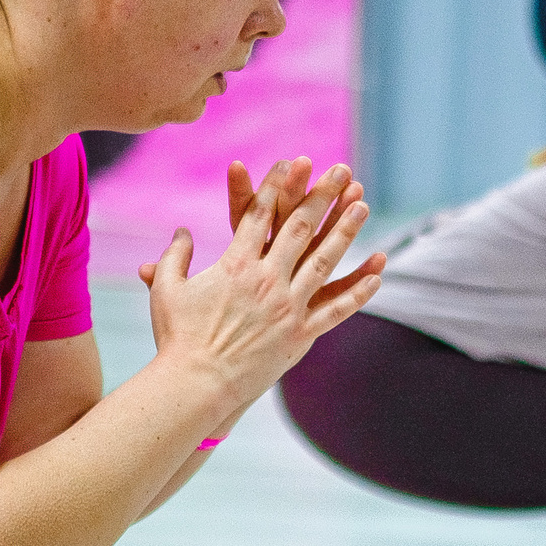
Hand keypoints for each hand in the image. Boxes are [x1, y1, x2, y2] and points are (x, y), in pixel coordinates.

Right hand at [142, 160, 385, 410]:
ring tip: (363, 206)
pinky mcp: (300, 335)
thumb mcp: (167, 289)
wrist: (196, 384)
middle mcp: (267, 280)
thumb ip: (175, 256)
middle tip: (341, 170)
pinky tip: (377, 272)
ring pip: (324, 261)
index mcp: (235, 265)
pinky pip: (336, 309)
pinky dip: (359, 291)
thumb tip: (181, 231)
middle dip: (322, 196)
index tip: (291, 161)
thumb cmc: (176, 338)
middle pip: (300, 228)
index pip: (259, 214)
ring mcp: (288, 307)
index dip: (276, 185)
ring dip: (346, 231)